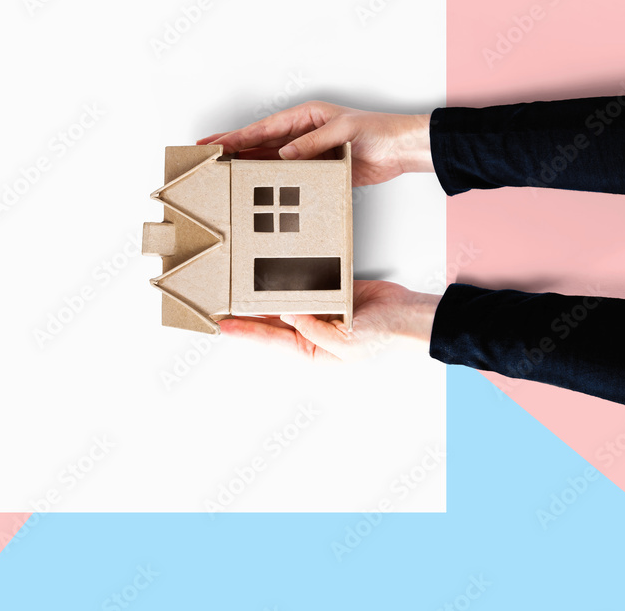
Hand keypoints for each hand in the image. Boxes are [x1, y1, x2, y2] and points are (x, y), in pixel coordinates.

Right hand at [197, 101, 433, 186]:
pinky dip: (271, 181)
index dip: (237, 135)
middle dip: (233, 148)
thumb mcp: (344, 132)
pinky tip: (256, 187)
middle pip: (260, 143)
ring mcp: (307, 153)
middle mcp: (302, 134)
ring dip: (248, 166)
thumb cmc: (379, 131)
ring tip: (223, 173)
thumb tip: (284, 155)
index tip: (215, 142)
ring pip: (269, 160)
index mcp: (305, 116)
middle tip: (206, 154)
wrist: (402, 150)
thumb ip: (312, 144)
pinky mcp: (317, 170)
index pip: (263, 128)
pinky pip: (288, 176)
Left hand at [219, 280, 440, 362]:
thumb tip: (289, 316)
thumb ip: (316, 332)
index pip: (270, 340)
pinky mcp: (323, 292)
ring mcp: (315, 311)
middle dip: (245, 315)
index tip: (222, 326)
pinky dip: (282, 281)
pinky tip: (265, 274)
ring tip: (236, 289)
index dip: (245, 332)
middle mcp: (308, 332)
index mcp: (311, 350)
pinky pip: (298, 285)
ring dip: (260, 297)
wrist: (405, 312)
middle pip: (269, 322)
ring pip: (280, 303)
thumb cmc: (382, 335)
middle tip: (219, 306)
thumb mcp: (346, 344)